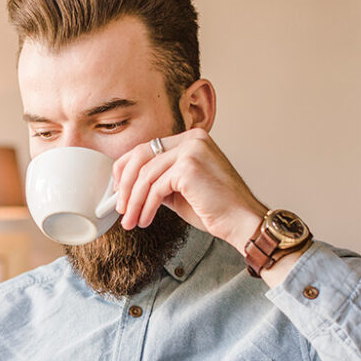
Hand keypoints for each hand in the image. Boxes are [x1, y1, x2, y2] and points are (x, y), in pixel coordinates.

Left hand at [111, 128, 267, 249]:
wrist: (242, 222)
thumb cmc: (216, 208)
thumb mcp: (180, 190)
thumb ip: (159, 181)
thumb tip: (129, 188)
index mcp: (191, 139)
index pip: (147, 148)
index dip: (126, 169)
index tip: (118, 190)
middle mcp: (191, 139)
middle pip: (140, 156)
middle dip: (125, 185)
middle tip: (120, 208)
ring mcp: (191, 150)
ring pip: (145, 175)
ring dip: (134, 202)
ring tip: (131, 220)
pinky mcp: (189, 167)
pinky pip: (156, 188)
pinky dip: (146, 206)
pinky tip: (146, 219)